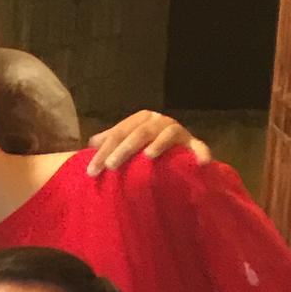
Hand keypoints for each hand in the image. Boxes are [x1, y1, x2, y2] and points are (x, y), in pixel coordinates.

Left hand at [87, 112, 212, 174]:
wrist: (179, 150)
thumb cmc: (146, 148)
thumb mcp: (127, 142)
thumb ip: (111, 141)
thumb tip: (90, 143)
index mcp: (142, 119)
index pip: (118, 133)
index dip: (103, 151)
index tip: (91, 172)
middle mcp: (159, 121)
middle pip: (139, 133)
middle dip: (123, 149)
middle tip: (109, 167)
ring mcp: (179, 131)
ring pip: (167, 134)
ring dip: (158, 144)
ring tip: (148, 157)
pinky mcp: (194, 145)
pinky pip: (200, 147)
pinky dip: (201, 153)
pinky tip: (201, 163)